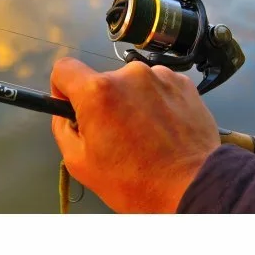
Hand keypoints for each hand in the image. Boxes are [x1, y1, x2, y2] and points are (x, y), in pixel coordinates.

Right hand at [50, 57, 221, 212]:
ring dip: (132, 101)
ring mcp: (159, 76)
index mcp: (98, 92)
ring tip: (146, 135)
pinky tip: (163, 128)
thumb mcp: (80, 163)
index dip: (62, 87)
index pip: (64, 68)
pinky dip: (156, 102)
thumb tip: (64, 110)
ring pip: (131, 84)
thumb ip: (63, 128)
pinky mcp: (182, 83)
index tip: (71, 104)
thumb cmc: (135, 182)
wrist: (192, 186)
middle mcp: (129, 75)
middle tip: (116, 134)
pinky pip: (157, 86)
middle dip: (103, 102)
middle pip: (102, 80)